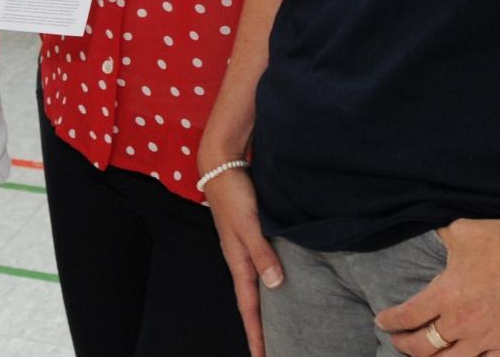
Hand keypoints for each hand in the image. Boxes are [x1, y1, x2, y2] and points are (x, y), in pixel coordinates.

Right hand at [202, 165, 281, 356]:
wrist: (221, 163)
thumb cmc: (233, 192)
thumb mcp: (248, 222)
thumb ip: (261, 252)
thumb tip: (275, 284)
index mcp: (238, 260)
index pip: (248, 306)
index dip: (256, 333)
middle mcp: (240, 259)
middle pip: (251, 302)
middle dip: (260, 328)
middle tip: (272, 350)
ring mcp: (243, 248)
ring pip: (255, 287)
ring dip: (264, 309)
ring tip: (277, 328)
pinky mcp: (249, 236)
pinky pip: (260, 270)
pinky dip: (267, 286)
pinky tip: (278, 287)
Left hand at [376, 218, 499, 355]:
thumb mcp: (461, 232)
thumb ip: (441, 239)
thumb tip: (432, 236)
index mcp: (445, 294)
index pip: (406, 317)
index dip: (389, 322)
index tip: (381, 322)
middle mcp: (462, 322)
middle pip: (422, 347)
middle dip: (404, 345)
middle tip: (398, 340)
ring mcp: (487, 338)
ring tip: (424, 355)